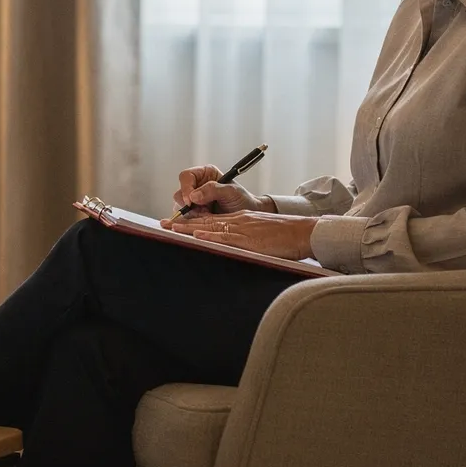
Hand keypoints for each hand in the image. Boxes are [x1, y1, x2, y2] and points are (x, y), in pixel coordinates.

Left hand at [163, 211, 315, 259]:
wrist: (304, 232)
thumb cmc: (286, 236)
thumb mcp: (261, 233)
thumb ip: (246, 238)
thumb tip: (235, 247)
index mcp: (240, 220)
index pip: (210, 219)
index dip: (191, 222)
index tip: (173, 223)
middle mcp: (237, 221)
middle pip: (205, 221)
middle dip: (182, 223)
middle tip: (162, 224)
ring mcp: (242, 229)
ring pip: (211, 227)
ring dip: (190, 228)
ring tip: (171, 228)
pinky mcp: (250, 240)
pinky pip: (226, 237)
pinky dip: (211, 236)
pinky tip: (198, 236)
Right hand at [173, 164, 267, 215]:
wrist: (248, 215)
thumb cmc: (242, 200)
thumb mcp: (231, 191)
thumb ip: (212, 189)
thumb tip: (193, 195)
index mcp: (205, 173)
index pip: (186, 176)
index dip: (186, 188)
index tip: (191, 201)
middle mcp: (197, 185)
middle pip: (180, 193)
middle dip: (189, 205)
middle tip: (204, 211)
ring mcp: (194, 200)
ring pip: (180, 207)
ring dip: (193, 213)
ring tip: (209, 215)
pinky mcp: (194, 213)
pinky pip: (186, 217)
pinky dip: (194, 220)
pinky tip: (206, 219)